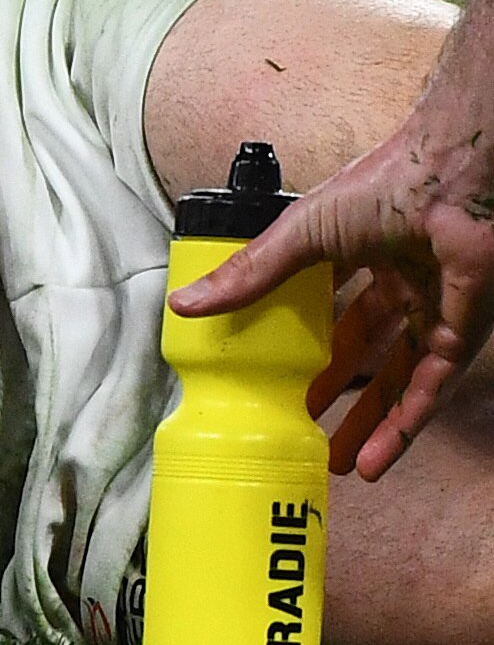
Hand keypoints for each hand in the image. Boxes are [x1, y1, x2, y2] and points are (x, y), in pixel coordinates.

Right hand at [169, 117, 493, 477]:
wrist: (453, 181)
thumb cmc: (383, 188)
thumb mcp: (299, 234)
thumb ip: (249, 275)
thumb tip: (183, 305)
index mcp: (363, 252)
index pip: (332, 305)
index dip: (307, 338)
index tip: (277, 369)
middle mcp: (402, 284)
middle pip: (366, 350)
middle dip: (336, 391)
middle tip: (303, 425)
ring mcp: (434, 312)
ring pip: (399, 380)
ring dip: (369, 424)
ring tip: (335, 463)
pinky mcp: (461, 337)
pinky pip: (430, 392)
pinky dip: (402, 430)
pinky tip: (372, 462)